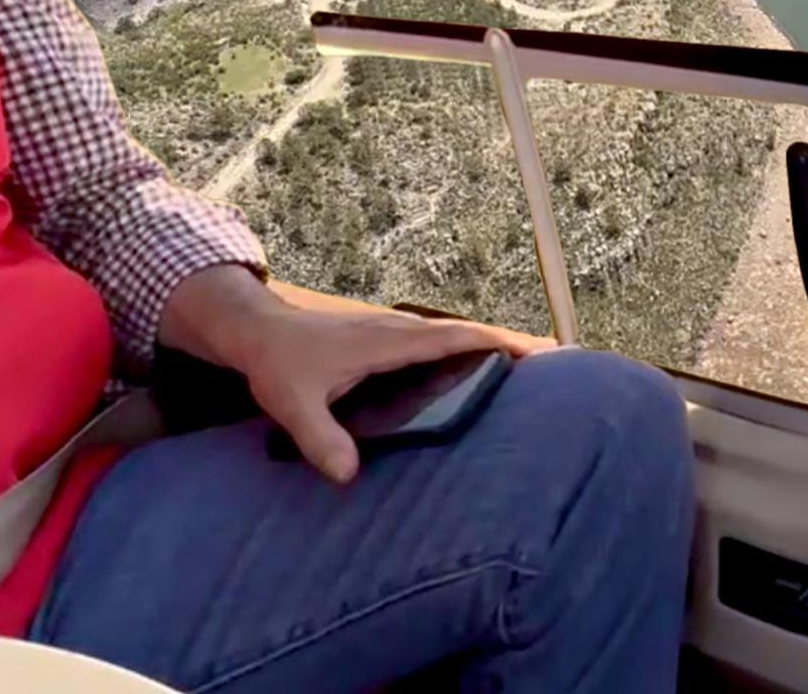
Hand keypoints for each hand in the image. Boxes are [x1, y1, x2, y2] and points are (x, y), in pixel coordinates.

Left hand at [161, 265, 553, 481]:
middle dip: (506, 342)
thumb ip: (321, 439)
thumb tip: (349, 477)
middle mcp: (396, 330)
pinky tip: (470, 366)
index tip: (534, 352)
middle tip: (552, 359)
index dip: (493, 343)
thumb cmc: (277, 365)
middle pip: (464, 332)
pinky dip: (462, 346)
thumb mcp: (294, 406)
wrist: (255, 330)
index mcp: (387, 342)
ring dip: (486, 344)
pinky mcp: (384, 337)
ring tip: (525, 363)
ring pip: (450, 334)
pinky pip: (435, 339)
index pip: (452, 338)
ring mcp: (391, 330)